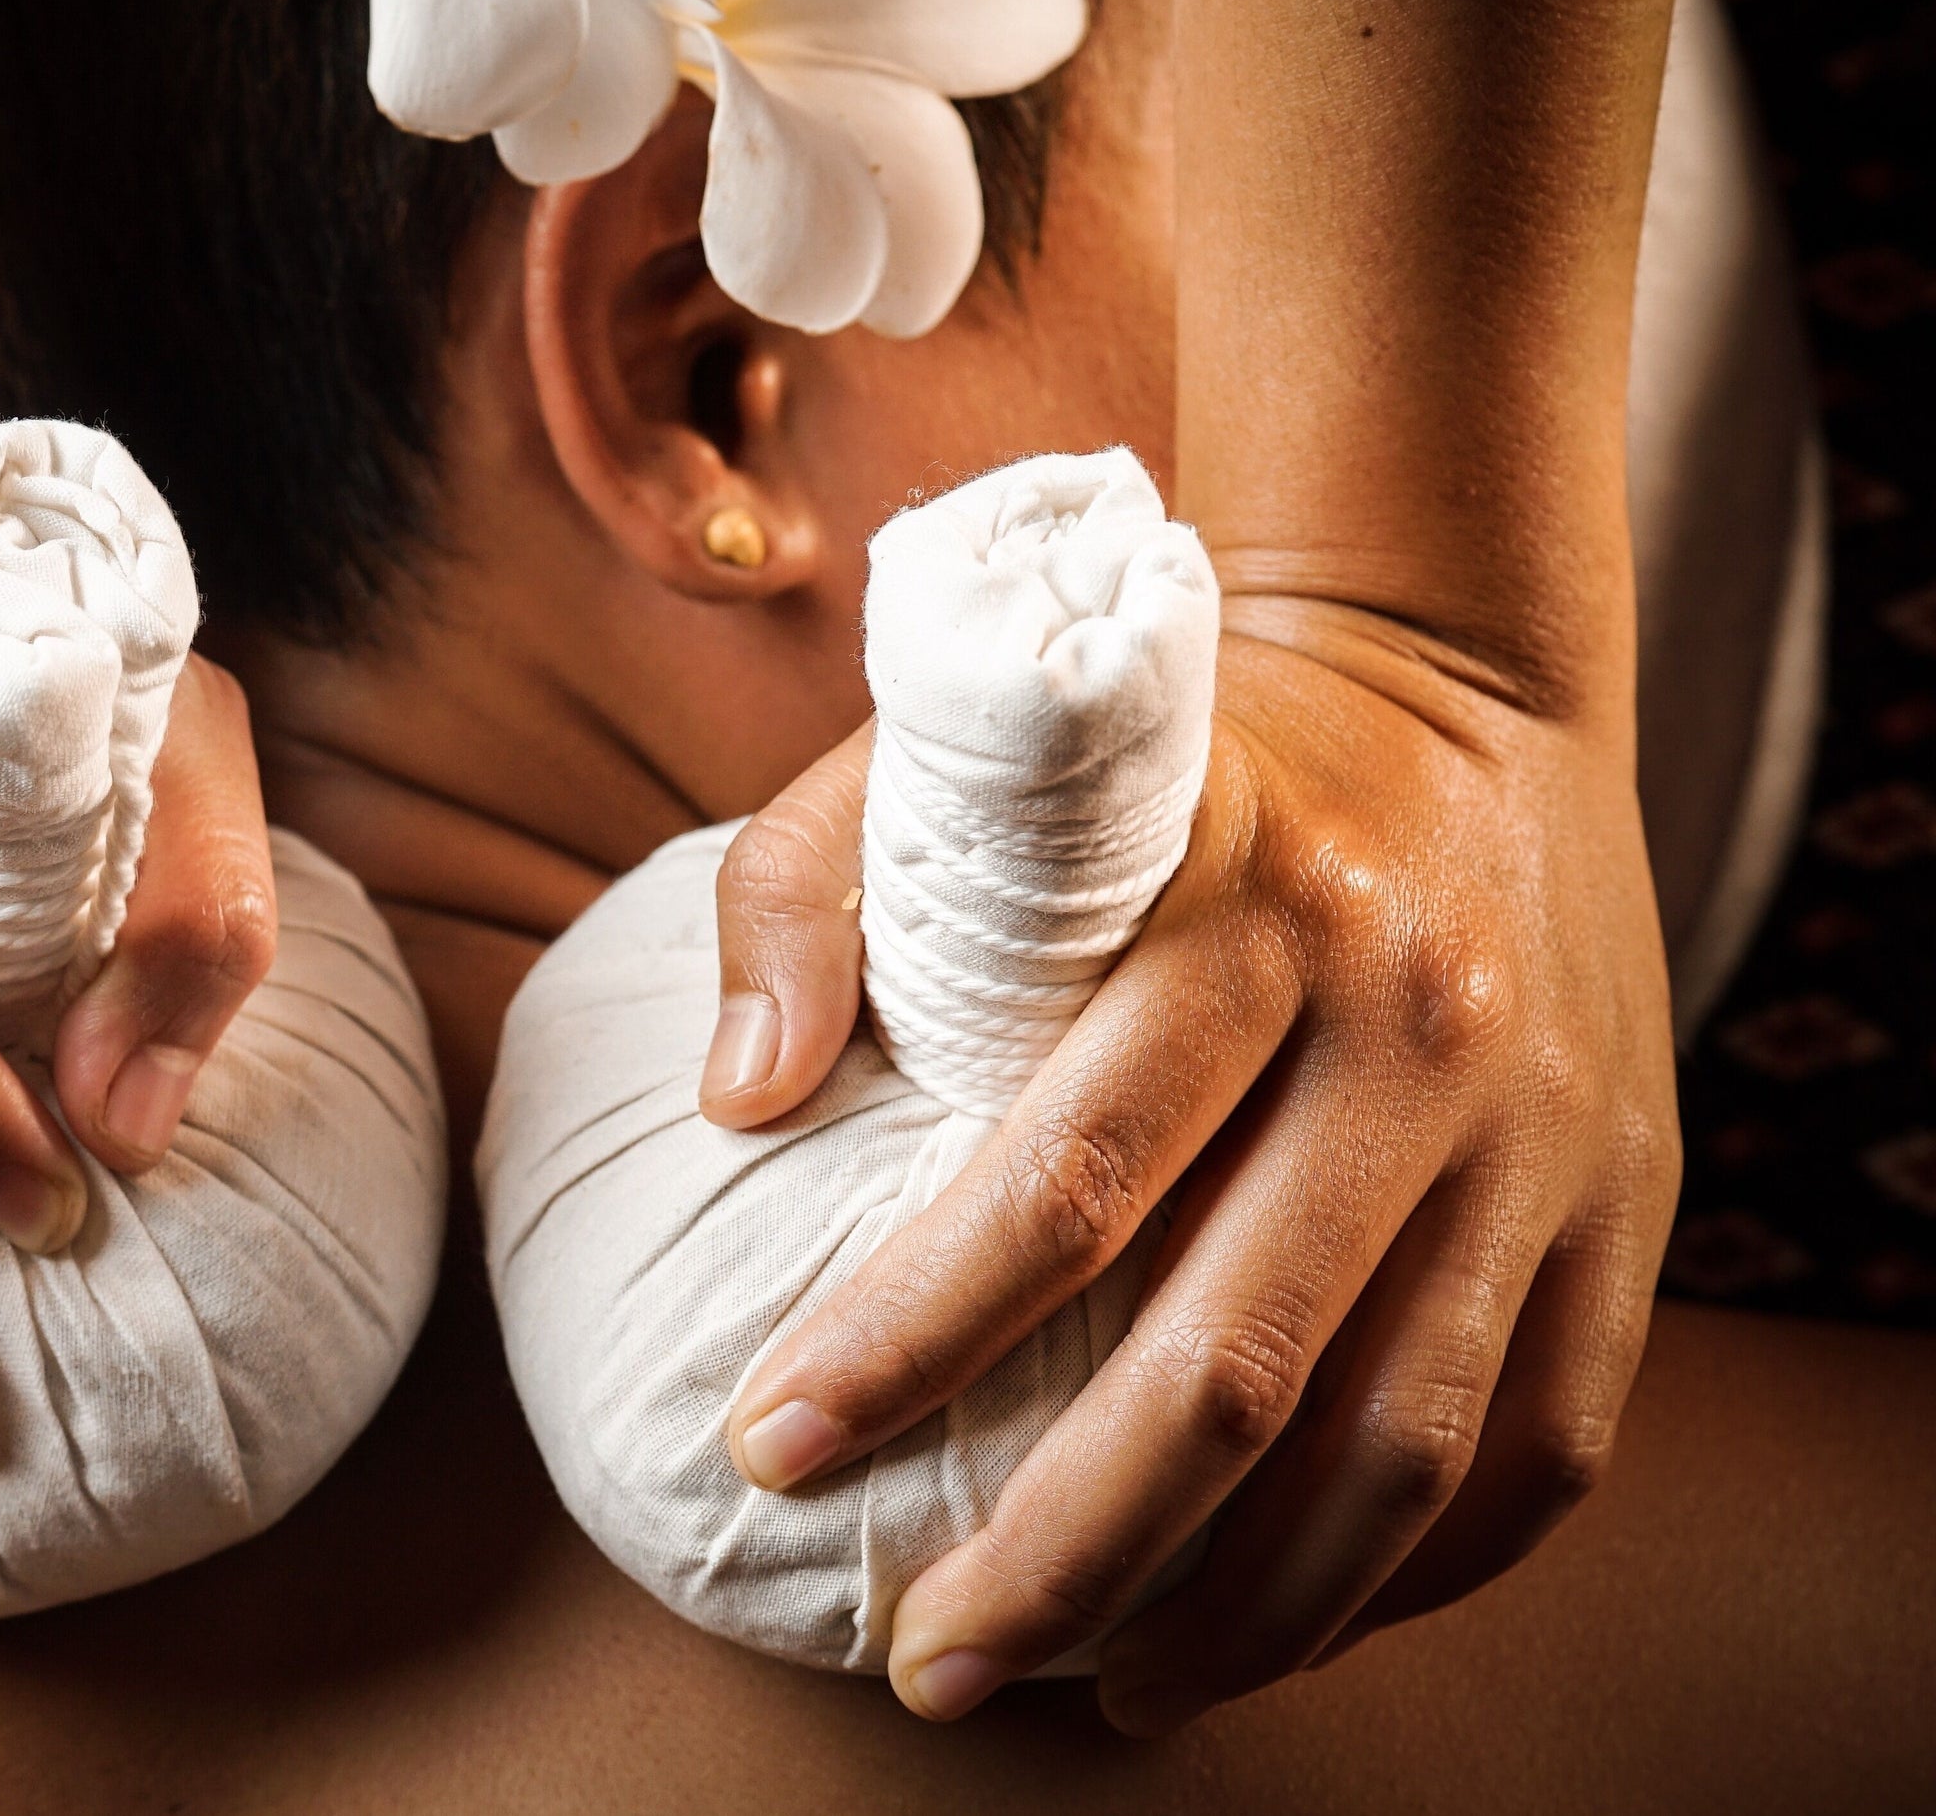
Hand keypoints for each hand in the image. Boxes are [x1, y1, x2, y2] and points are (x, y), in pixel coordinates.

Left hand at [702, 595, 1677, 1733]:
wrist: (1452, 667)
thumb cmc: (1159, 747)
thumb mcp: (963, 749)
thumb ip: (806, 892)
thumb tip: (731, 1098)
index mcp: (1242, 909)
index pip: (1063, 1180)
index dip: (906, 1342)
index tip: (768, 1450)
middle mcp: (1413, 1030)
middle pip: (1232, 1363)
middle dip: (1062, 1550)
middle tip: (927, 1660)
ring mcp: (1541, 1131)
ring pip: (1399, 1448)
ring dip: (1240, 1615)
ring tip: (1093, 1693)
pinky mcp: (1628, 1202)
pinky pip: (1542, 1446)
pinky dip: (1410, 1577)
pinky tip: (1273, 1630)